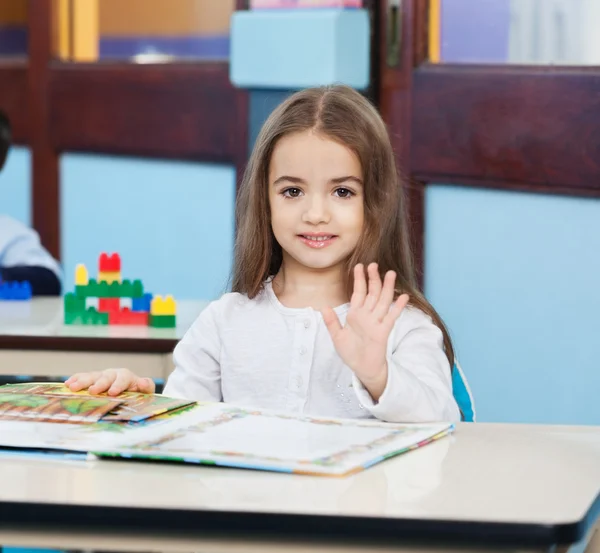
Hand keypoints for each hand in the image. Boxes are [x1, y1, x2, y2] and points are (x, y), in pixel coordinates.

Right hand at [65, 368, 154, 395]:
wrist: (130, 390)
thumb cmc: (137, 392)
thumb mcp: (145, 391)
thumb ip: (146, 386)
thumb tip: (143, 382)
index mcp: (126, 376)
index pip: (123, 379)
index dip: (118, 385)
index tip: (113, 392)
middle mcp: (112, 374)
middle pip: (105, 377)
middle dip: (99, 384)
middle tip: (92, 391)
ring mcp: (101, 376)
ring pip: (92, 376)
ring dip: (82, 381)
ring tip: (72, 387)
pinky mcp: (92, 379)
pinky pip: (82, 377)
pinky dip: (75, 379)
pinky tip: (67, 384)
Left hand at [322, 263, 408, 400]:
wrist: (362, 368)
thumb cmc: (350, 353)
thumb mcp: (337, 337)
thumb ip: (331, 322)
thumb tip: (323, 307)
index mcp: (356, 314)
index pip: (358, 292)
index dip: (359, 279)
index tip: (359, 266)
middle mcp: (367, 315)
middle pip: (372, 293)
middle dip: (373, 279)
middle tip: (374, 264)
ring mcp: (376, 322)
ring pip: (383, 301)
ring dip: (387, 287)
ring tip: (390, 274)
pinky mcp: (383, 331)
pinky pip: (391, 317)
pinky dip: (398, 307)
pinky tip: (403, 297)